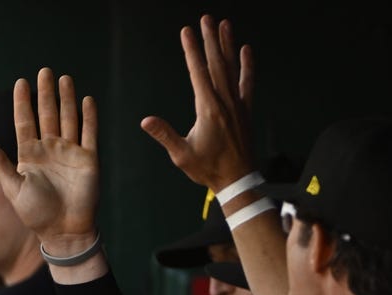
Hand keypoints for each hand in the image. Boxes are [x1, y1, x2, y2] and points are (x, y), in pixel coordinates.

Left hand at [0, 67, 98, 250]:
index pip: (25, 123)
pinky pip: (89, 133)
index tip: (20, 82)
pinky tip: (86, 100)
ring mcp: (69, 153)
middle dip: (45, 93)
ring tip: (63, 78)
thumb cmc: (35, 214)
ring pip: (68, 119)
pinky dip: (88, 117)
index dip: (22, 103)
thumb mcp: (13, 188)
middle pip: (47, 115)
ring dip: (66, 99)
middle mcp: (49, 150)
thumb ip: (1, 164)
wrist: (63, 231)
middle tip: (44, 71)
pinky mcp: (88, 159)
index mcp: (29, 156)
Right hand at [140, 15, 255, 191]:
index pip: (198, 73)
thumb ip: (165, 134)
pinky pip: (246, 82)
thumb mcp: (181, 155)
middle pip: (216, 63)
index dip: (191, 51)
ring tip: (224, 24)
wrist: (237, 179)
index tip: (186, 32)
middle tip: (205, 19)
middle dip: (209, 40)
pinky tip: (245, 50)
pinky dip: (246, 65)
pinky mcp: (244, 109)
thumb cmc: (207, 169)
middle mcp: (225, 102)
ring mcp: (237, 104)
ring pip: (231, 68)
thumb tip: (145, 120)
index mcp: (208, 109)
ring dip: (227, 45)